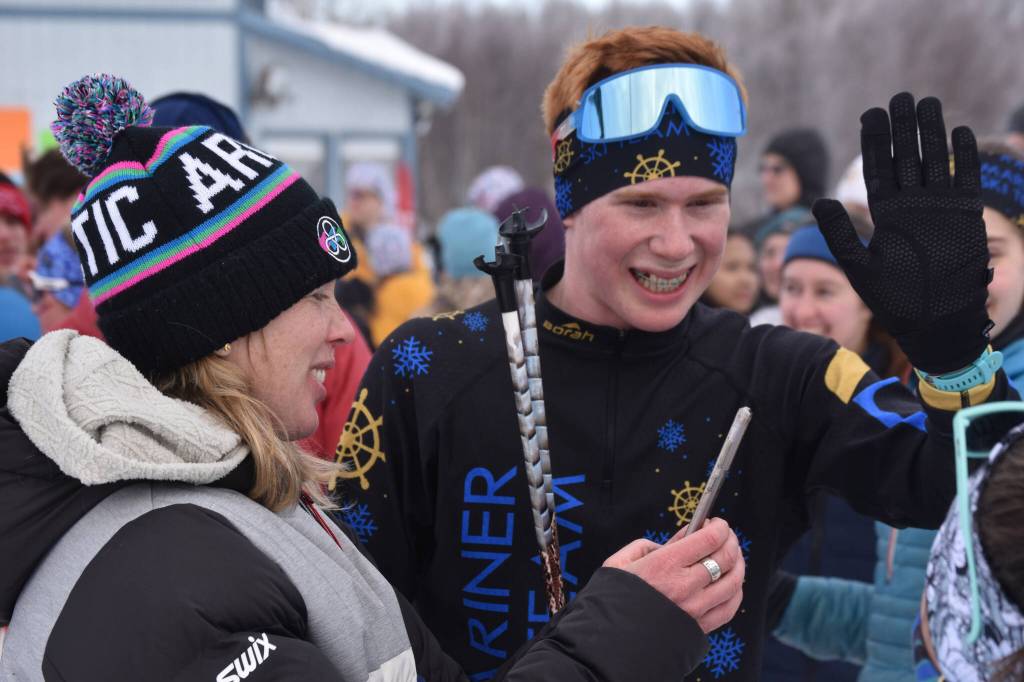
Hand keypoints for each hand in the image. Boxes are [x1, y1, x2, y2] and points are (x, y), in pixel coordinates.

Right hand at [603, 518, 743, 632]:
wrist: (609, 640)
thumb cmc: (613, 598)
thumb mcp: (622, 561)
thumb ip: (648, 544)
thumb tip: (676, 540)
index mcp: (665, 564)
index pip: (709, 539)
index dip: (719, 527)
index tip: (717, 523)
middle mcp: (685, 586)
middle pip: (725, 557)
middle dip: (730, 541)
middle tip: (726, 535)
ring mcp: (695, 609)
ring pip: (733, 582)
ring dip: (738, 564)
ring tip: (733, 556)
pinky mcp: (699, 627)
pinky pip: (729, 607)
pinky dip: (736, 591)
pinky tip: (732, 583)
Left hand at [812, 92, 990, 373]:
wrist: (934, 321)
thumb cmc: (894, 300)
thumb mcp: (861, 267)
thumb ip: (840, 235)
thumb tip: (818, 202)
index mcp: (886, 215)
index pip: (879, 170)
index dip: (875, 142)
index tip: (871, 113)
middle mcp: (912, 206)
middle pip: (907, 157)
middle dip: (902, 128)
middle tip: (899, 97)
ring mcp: (940, 208)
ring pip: (935, 161)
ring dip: (932, 133)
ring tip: (927, 103)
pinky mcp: (965, 216)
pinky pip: (965, 179)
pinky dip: (964, 157)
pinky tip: (960, 131)